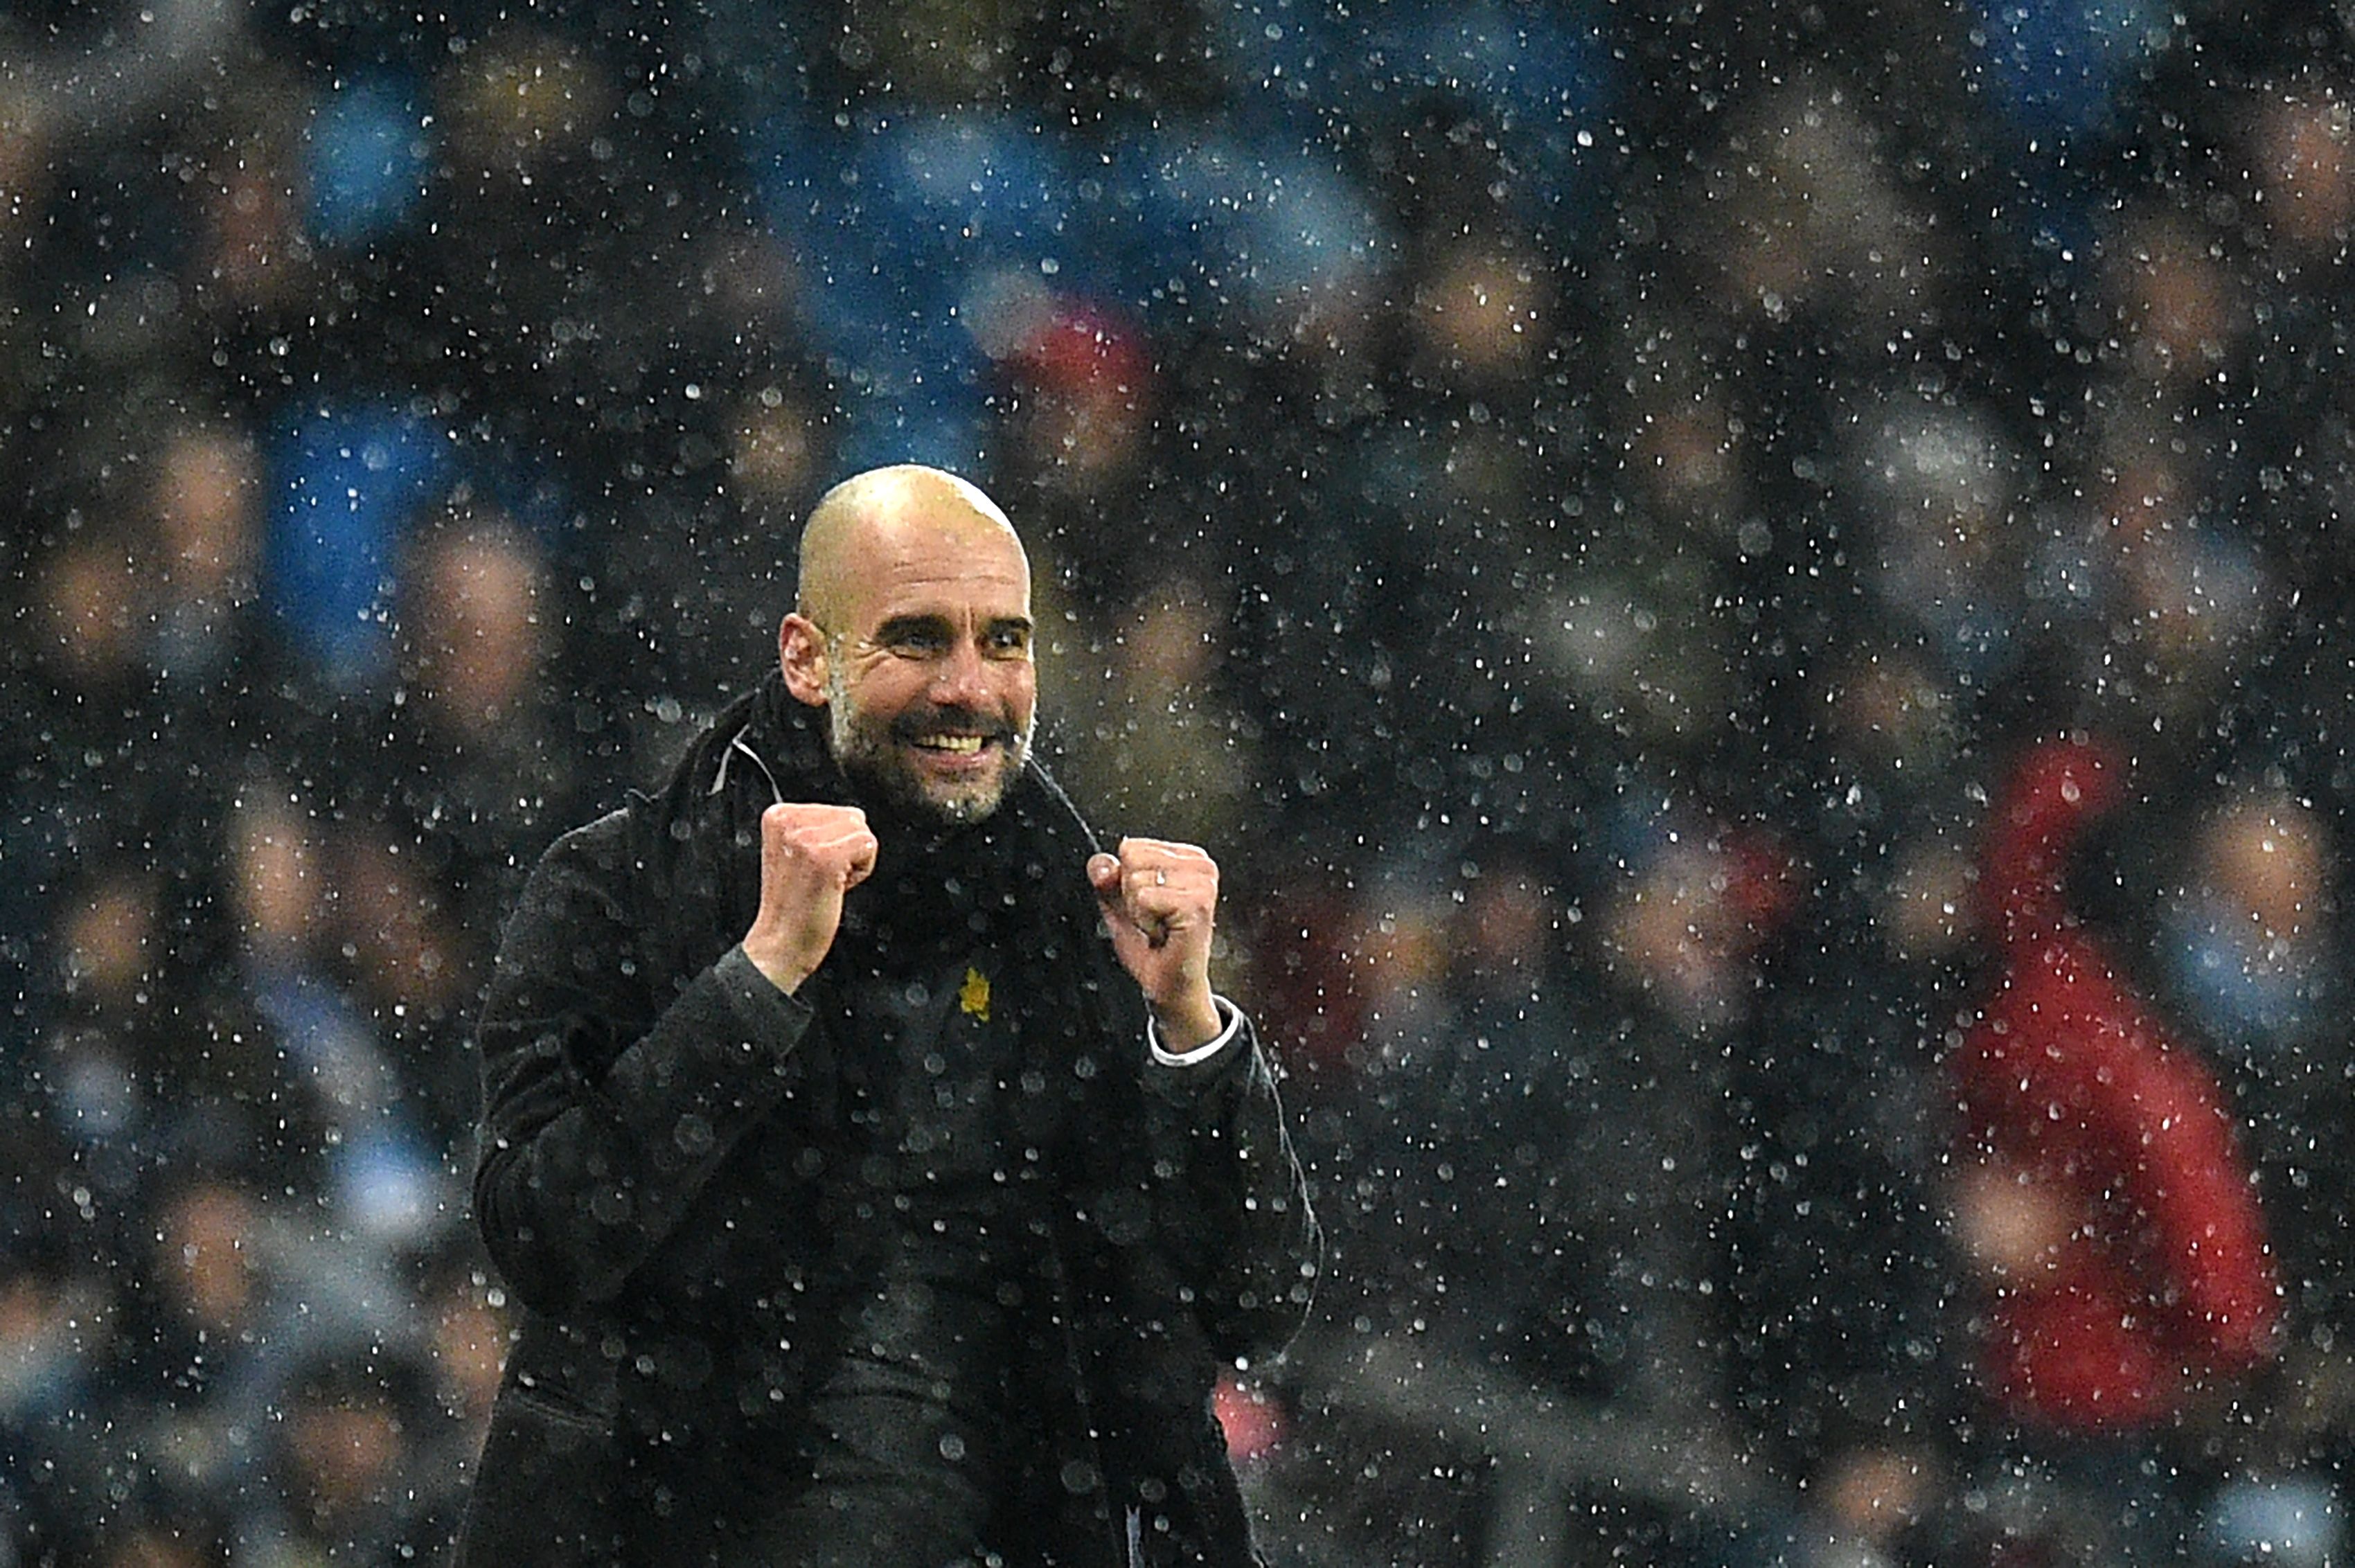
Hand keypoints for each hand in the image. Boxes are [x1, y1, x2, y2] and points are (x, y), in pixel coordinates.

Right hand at [742, 803, 877, 993]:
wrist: (781, 942)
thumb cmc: (794, 904)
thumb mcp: (793, 851)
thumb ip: (815, 828)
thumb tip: (856, 815)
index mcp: (777, 815)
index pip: (837, 810)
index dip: (834, 843)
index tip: (811, 868)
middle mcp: (788, 821)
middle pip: (853, 817)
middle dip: (847, 850)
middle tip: (820, 878)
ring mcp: (805, 839)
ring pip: (863, 832)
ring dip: (854, 861)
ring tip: (827, 882)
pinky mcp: (825, 857)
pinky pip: (868, 846)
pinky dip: (862, 871)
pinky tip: (836, 887)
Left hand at [1087, 837, 1221, 1050]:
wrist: (1169, 986)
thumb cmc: (1151, 946)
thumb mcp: (1119, 903)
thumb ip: (1106, 877)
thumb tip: (1102, 865)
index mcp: (1187, 857)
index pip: (1131, 846)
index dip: (1127, 882)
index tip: (1149, 906)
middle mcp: (1201, 866)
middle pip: (1133, 857)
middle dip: (1132, 895)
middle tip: (1154, 919)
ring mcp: (1202, 885)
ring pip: (1137, 878)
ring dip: (1139, 911)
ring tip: (1160, 927)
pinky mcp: (1198, 905)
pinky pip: (1145, 899)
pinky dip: (1146, 921)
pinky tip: (1164, 933)